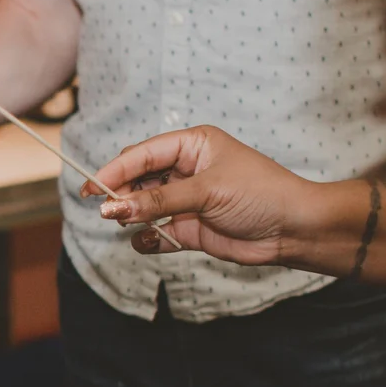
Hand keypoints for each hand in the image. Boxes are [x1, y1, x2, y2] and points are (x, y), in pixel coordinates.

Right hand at [82, 125, 310, 263]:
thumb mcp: (206, 191)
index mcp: (191, 145)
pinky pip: (154, 234)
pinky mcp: (187, 229)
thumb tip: (112, 208)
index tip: (91, 188)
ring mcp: (184, 201)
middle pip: (136, 179)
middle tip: (107, 211)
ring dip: (132, 217)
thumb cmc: (260, 194)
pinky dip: (147, 239)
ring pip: (141, 207)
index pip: (142, 154)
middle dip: (120, 194)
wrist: (295, 230)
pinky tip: (150, 241)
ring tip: (130, 223)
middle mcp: (184, 170)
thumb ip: (156, 201)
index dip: (114, 170)